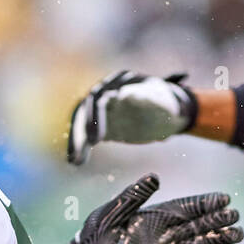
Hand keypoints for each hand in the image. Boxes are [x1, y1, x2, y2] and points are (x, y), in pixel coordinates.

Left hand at [57, 173, 241, 243]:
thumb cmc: (91, 239)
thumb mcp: (109, 215)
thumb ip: (132, 198)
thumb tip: (155, 177)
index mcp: (154, 217)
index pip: (186, 207)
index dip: (205, 203)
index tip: (224, 199)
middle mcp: (165, 235)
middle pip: (198, 225)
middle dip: (217, 220)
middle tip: (235, 216)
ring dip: (218, 240)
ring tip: (237, 234)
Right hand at [67, 70, 197, 164]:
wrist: (169, 116)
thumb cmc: (169, 105)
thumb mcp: (162, 100)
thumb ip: (145, 96)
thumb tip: (124, 94)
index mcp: (119, 81)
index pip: (100, 97)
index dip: (95, 118)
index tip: (96, 141)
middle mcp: (106, 91)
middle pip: (85, 111)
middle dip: (82, 132)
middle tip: (83, 154)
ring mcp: (101, 108)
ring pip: (82, 123)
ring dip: (76, 142)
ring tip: (75, 161)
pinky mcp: (99, 123)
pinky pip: (85, 135)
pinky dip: (80, 148)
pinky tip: (76, 162)